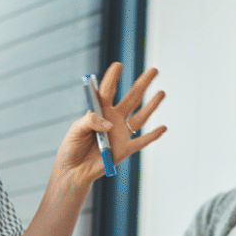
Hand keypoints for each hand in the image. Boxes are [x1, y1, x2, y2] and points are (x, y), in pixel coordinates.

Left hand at [54, 61, 166, 186]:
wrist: (74, 170)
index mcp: (99, 111)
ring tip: (162, 92)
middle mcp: (113, 119)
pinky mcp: (124, 150)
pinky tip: (163, 127)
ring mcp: (120, 134)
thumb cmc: (72, 147)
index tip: (118, 64)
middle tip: (154, 70)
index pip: (108, 91)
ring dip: (151, 105)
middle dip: (142, 84)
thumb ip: (90, 122)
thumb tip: (110, 124)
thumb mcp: (75, 130)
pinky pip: (141, 141)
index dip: (113, 78)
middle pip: (131, 98)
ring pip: (140, 117)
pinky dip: (153, 135)